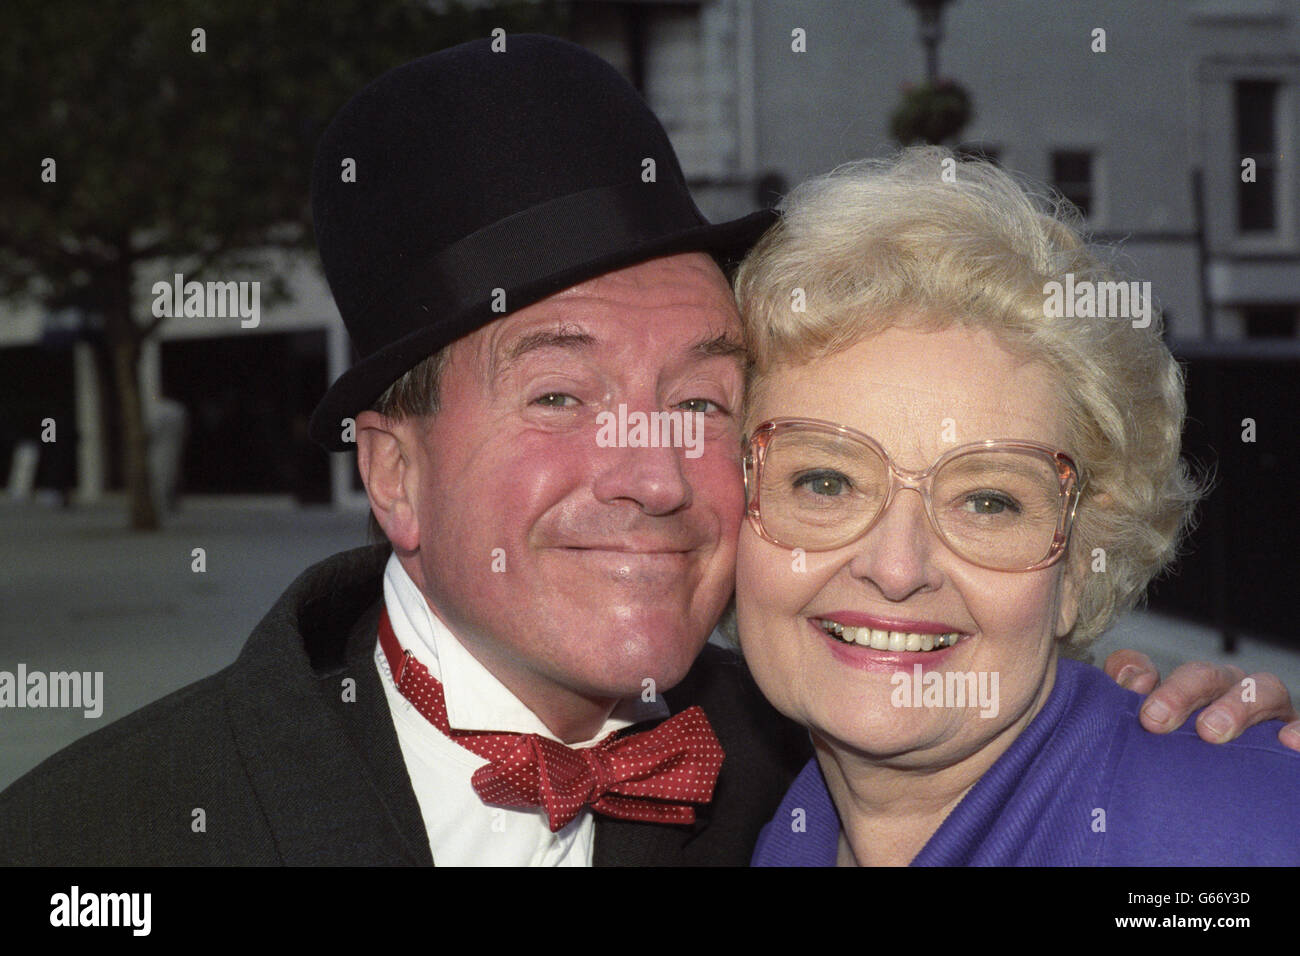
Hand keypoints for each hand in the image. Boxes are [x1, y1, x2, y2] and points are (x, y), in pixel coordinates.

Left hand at [1104, 650, 1299, 751]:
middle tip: (1156, 720)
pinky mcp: (1292, 739)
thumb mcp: (1155, 738)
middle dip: (1181, 692)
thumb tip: (1127, 681)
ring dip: (1237, 705)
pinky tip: (1288, 742)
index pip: (1153, 666)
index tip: (1129, 688)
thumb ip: (1131, 708)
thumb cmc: (1185, 770)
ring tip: (1213, 731)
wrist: (1235, 815)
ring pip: (1263, 689)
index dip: (1141, 669)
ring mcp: (1267, 716)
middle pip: (1208, 676)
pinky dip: (1299, 731)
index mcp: (1190, 692)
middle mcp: (1229, 695)